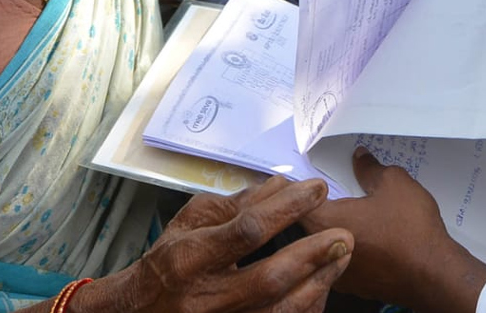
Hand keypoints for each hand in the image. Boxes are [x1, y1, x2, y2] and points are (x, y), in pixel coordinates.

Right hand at [112, 177, 352, 312]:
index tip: (316, 190)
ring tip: (341, 258)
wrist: (142, 312)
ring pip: (280, 311)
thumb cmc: (168, 262)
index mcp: (191, 257)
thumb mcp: (189, 222)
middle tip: (344, 236)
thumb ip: (233, 204)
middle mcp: (207, 297)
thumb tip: (278, 185)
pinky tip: (322, 287)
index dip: (286, 209)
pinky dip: (306, 308)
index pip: (246, 230)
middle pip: (269, 278)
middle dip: (311, 255)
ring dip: (318, 284)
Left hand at [300, 149, 485, 312]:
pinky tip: (366, 236)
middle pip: (305, 223)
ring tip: (349, 211)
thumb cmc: (411, 230)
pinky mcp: (356, 286)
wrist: (437, 276)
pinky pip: (342, 261)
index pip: (293, 201)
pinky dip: (348, 247)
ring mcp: (338, 273)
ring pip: (323, 244)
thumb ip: (369, 168)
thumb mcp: (393, 184)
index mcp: (324, 222)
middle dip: (313, 206)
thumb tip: (359, 158)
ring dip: (331, 228)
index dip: (296, 185)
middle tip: (325, 189)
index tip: (303, 175)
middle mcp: (322, 252)